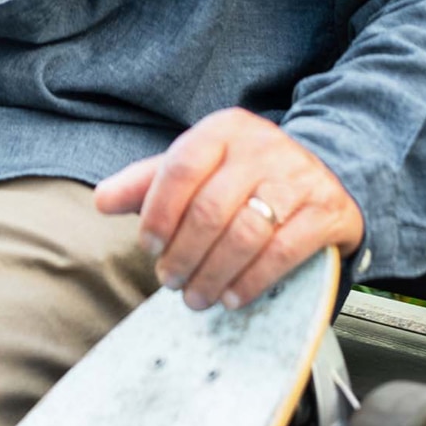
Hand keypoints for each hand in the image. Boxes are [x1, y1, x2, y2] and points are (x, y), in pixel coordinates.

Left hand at [94, 107, 363, 311]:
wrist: (324, 172)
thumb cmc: (246, 174)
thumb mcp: (198, 166)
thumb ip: (149, 182)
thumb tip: (102, 200)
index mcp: (224, 128)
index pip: (181, 166)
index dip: (159, 212)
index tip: (150, 247)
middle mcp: (262, 146)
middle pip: (211, 208)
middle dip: (184, 254)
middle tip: (171, 281)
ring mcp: (297, 177)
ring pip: (245, 233)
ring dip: (213, 274)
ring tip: (196, 296)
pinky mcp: (324, 210)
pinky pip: (282, 251)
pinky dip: (251, 280)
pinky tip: (232, 297)